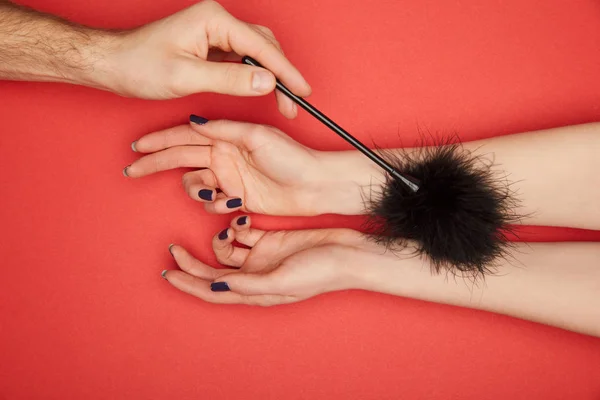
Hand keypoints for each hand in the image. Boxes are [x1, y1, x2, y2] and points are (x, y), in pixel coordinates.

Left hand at [104, 0, 309, 117]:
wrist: (112, 63)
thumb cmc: (139, 66)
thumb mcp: (186, 77)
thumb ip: (230, 79)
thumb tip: (266, 82)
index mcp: (213, 19)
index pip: (261, 46)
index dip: (285, 71)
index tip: (302, 91)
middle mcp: (217, 20)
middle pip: (264, 45)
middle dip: (281, 74)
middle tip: (294, 102)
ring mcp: (214, 31)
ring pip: (255, 51)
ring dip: (270, 75)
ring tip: (284, 99)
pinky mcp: (210, 44)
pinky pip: (241, 58)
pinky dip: (254, 74)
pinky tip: (261, 90)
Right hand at [124, 118, 376, 215]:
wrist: (316, 185)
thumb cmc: (293, 158)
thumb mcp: (257, 137)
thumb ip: (223, 130)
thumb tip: (194, 121)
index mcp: (226, 137)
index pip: (185, 136)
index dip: (160, 141)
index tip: (138, 147)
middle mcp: (224, 156)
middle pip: (180, 158)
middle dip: (156, 163)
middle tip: (133, 169)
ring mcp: (229, 177)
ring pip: (195, 184)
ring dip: (199, 192)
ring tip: (218, 194)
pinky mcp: (237, 197)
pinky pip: (213, 202)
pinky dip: (217, 205)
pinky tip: (235, 204)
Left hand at [163, 215, 370, 305]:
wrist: (347, 253)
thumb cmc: (319, 272)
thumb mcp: (281, 281)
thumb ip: (247, 284)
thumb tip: (215, 284)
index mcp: (254, 291)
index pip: (212, 291)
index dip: (188, 285)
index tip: (167, 274)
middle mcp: (254, 275)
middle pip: (213, 271)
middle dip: (192, 262)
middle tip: (174, 248)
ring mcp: (262, 257)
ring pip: (228, 249)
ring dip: (223, 237)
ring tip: (233, 227)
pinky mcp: (270, 240)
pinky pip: (244, 233)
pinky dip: (238, 226)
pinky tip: (243, 218)